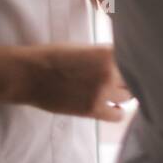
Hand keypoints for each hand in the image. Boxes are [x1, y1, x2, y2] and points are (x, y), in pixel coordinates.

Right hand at [17, 44, 131, 121]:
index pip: (134, 58)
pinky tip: (111, 106)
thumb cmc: (54, 57)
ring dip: (123, 94)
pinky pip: (118, 115)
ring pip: (129, 97)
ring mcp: (101, 92)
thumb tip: (124, 60)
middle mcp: (109, 72)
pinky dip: (117, 111)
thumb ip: (106, 54)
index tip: (133, 65)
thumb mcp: (84, 48)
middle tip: (121, 78)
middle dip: (129, 78)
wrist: (28, 74)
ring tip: (113, 92)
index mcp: (107, 52)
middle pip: (134, 78)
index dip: (134, 63)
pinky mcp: (92, 110)